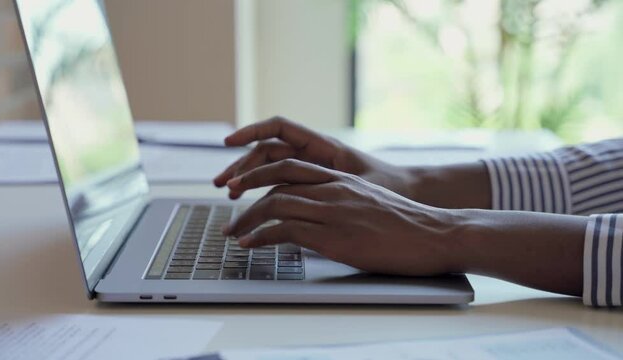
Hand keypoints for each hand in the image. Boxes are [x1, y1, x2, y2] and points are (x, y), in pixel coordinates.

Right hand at [214, 116, 411, 199]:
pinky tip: (251, 205)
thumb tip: (292, 189)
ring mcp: (312, 170)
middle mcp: (314, 154)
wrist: (409, 195)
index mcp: (323, 145)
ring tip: (229, 195)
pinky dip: (264, 192)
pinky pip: (282, 186)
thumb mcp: (358, 183)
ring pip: (271, 169)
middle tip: (222, 184)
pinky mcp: (313, 188)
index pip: (279, 128)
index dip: (251, 131)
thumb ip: (326, 182)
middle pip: (267, 151)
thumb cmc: (389, 186)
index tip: (229, 143)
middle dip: (241, 164)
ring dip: (248, 178)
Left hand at [222, 159, 465, 275]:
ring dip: (247, 218)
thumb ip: (341, 201)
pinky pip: (286, 231)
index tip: (243, 184)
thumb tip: (318, 215)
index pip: (290, 164)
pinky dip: (262, 237)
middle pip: (276, 177)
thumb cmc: (405, 224)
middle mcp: (333, 187)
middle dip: (246, 187)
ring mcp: (333, 209)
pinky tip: (250, 245)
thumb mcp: (369, 203)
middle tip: (228, 204)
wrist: (434, 235)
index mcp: (340, 177)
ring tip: (232, 233)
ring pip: (276, 203)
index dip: (261, 172)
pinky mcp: (335, 235)